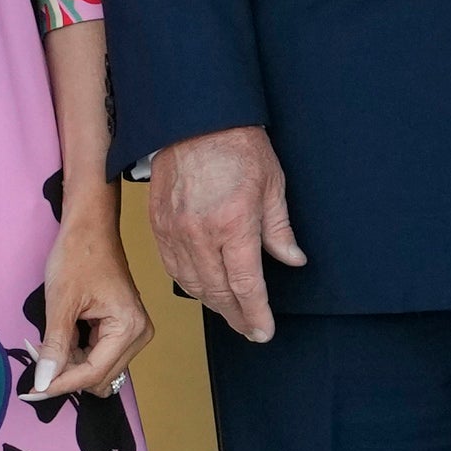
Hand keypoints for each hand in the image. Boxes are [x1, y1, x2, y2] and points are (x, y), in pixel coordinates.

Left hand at [32, 215, 150, 402]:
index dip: (60, 385)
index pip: (93, 373)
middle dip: (66, 374)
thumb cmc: (77, 256)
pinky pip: (98, 356)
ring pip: (97, 371)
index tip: (31, 392)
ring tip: (46, 344)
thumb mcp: (61, 302)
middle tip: (35, 361)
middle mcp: (138, 335)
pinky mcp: (122, 329)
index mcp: (129, 328)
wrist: (89, 227)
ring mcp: (132, 333)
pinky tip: (60, 339)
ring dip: (70, 366)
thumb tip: (43, 383)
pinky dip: (76, 355)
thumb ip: (55, 346)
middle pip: (98, 378)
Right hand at [146, 128, 306, 344]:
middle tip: (249, 329)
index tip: (263, 330)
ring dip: (212, 304)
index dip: (256, 313)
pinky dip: (189, 284)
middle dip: (236, 316)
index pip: (246, 285)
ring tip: (230, 312)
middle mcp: (201, 234)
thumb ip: (279, 230)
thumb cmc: (237, 146)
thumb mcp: (272, 185)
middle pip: (218, 292)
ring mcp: (175, 231)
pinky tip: (202, 289)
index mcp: (234, 224)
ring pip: (192, 284)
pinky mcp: (158, 225)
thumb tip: (292, 260)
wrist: (194, 119)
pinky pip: (172, 267)